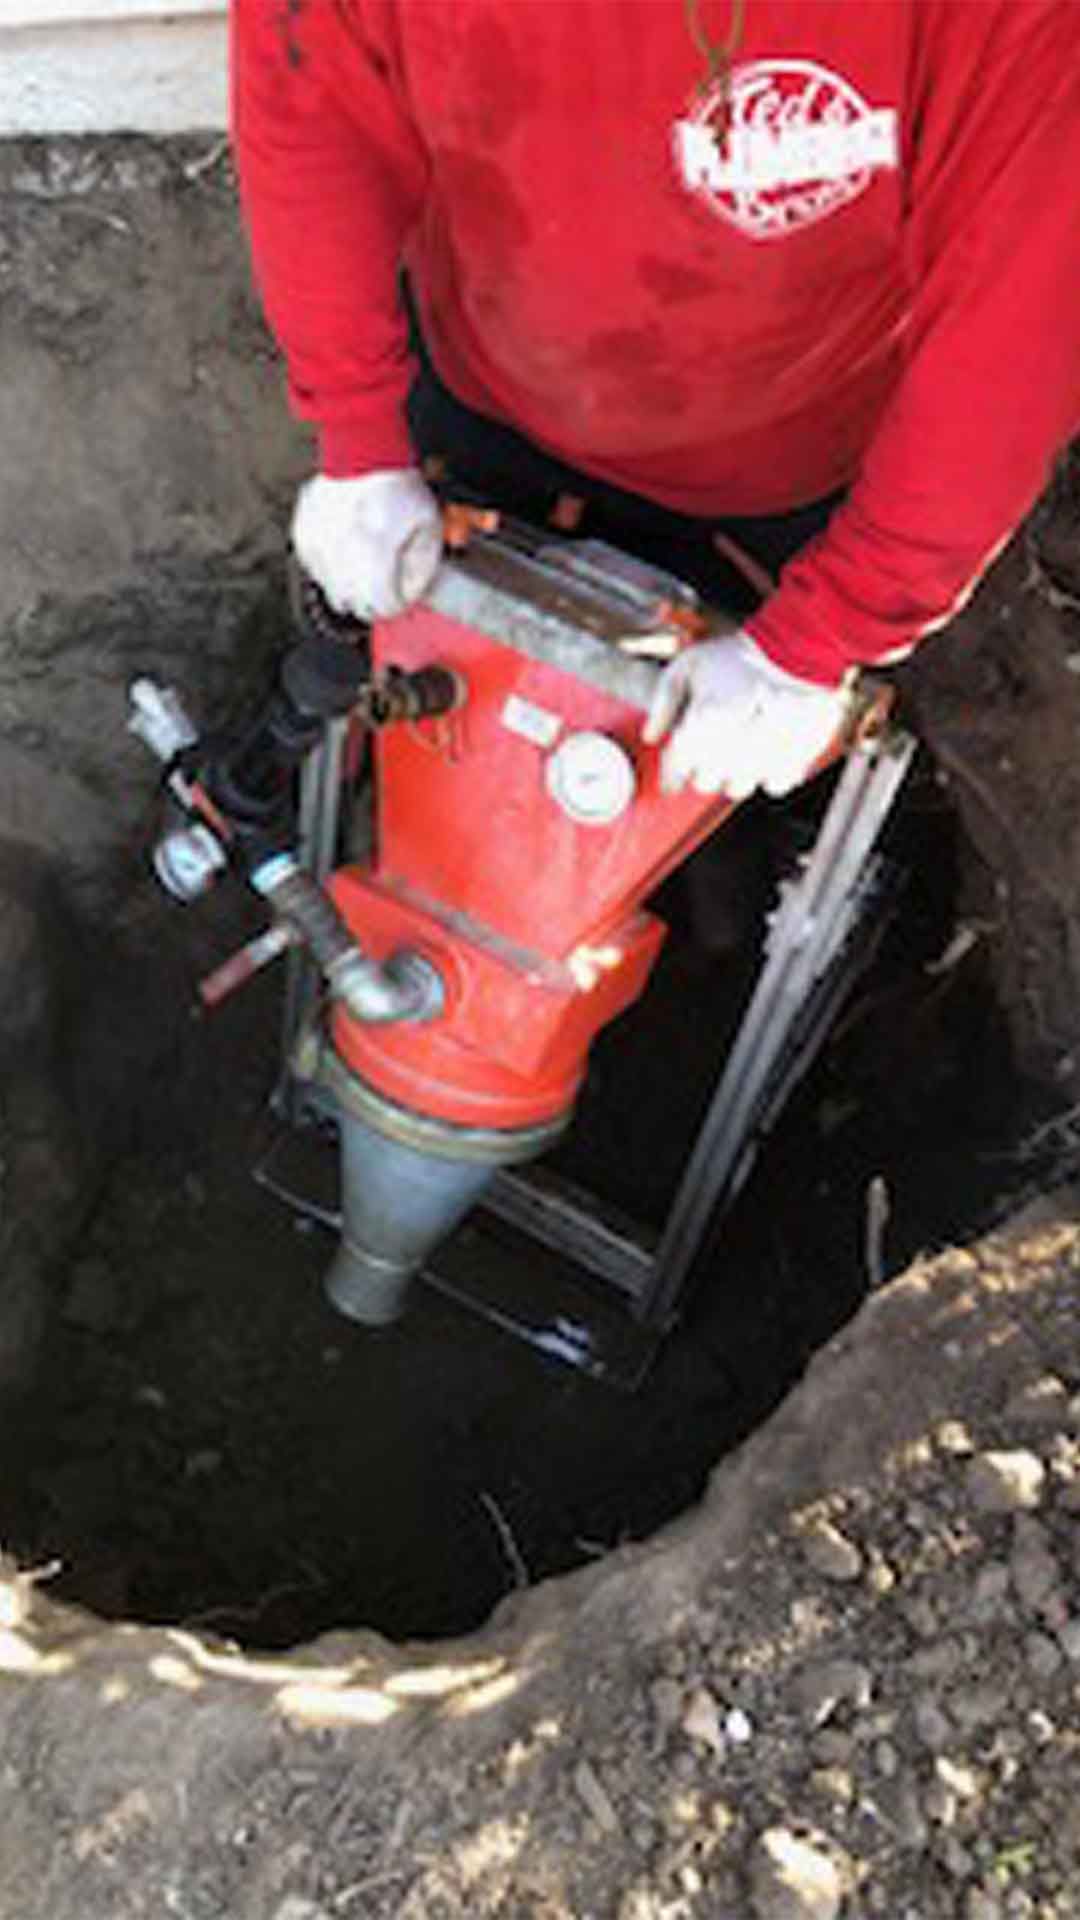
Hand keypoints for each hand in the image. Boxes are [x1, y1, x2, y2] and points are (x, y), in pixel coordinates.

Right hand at [291, 469, 442, 619]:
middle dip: (375, 598)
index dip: (399, 602)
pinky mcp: (304, 539)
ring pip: (333, 592)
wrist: (362, 450)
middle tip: (387, 581)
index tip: (404, 591)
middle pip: (357, 606)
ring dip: (352, 586)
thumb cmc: (396, 485)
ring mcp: (318, 550)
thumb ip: (424, 568)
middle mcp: (341, 560)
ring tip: (367, 562)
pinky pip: (316, 570)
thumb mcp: (429, 527)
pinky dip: (331, 568)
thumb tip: (413, 592)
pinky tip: (347, 550)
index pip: (384, 607)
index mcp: (374, 560)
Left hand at [642, 631, 850, 798]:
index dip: (671, 773)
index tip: (673, 774)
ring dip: (732, 774)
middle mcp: (733, 746)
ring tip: (738, 747)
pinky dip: (767, 774)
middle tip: (709, 748)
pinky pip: (773, 785)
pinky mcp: (795, 760)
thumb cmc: (739, 655)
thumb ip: (663, 702)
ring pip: (736, 788)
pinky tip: (765, 754)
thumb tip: (651, 736)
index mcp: (704, 722)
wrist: (798, 648)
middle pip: (705, 782)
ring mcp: (765, 756)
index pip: (678, 769)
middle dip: (702, 768)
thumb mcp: (688, 665)